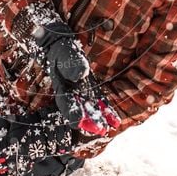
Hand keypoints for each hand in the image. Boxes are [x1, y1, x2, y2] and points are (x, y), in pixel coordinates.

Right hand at [33, 21, 119, 136]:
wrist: (63, 45)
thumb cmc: (63, 49)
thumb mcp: (65, 53)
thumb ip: (72, 64)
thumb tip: (80, 74)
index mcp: (61, 87)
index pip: (66, 103)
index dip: (72, 113)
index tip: (78, 123)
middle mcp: (71, 94)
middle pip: (80, 110)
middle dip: (89, 121)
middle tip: (100, 130)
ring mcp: (81, 93)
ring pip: (91, 109)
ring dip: (100, 118)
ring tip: (111, 127)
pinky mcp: (90, 91)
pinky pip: (99, 102)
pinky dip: (106, 110)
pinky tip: (115, 119)